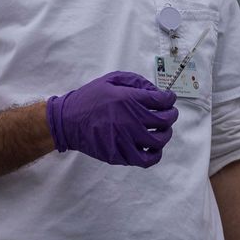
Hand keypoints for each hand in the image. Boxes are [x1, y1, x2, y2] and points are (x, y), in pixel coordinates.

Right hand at [46, 71, 177, 166]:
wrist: (67, 121)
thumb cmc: (89, 98)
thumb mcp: (111, 80)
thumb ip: (135, 82)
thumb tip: (156, 91)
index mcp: (129, 99)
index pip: (162, 100)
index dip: (169, 99)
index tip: (169, 99)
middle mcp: (130, 120)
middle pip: (165, 121)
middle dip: (171, 115)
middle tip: (169, 113)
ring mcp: (126, 140)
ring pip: (159, 141)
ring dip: (166, 134)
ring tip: (162, 130)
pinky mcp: (120, 155)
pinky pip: (146, 159)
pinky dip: (155, 154)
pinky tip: (153, 148)